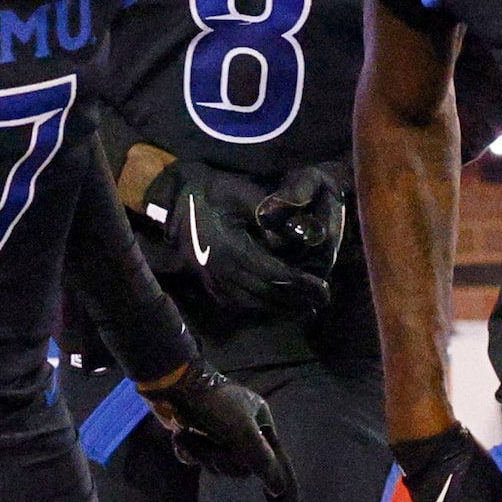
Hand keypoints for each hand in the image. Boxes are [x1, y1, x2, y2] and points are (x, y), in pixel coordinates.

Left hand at [142, 362, 297, 501]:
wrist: (173, 382)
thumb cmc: (212, 403)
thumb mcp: (241, 431)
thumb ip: (261, 460)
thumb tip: (278, 487)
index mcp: (262, 425)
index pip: (278, 465)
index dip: (284, 493)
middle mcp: (244, 431)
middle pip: (241, 468)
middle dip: (220, 458)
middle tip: (209, 440)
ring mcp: (219, 435)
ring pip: (216, 465)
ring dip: (201, 452)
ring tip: (188, 432)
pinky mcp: (198, 436)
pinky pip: (198, 459)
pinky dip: (188, 451)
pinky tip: (180, 437)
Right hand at [153, 161, 332, 318]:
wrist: (178, 201)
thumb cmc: (217, 192)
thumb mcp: (247, 194)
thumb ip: (276, 215)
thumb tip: (308, 235)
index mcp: (231, 250)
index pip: (274, 276)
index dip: (302, 285)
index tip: (323, 288)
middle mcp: (220, 272)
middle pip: (266, 295)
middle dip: (297, 301)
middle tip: (322, 301)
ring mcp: (212, 281)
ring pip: (253, 304)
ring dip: (282, 308)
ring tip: (306, 309)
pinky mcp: (209, 285)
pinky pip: (238, 304)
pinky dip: (261, 307)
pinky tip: (278, 305)